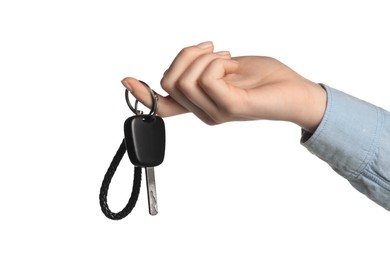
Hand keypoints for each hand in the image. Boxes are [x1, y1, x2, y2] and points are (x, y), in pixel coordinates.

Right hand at [122, 41, 326, 131]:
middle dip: (186, 55)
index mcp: (200, 104)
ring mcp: (215, 113)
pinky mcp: (230, 108)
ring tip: (226, 57)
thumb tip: (186, 61)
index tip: (125, 80)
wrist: (294, 91)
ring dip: (204, 57)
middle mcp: (203, 112)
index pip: (164, 105)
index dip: (142, 94)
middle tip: (212, 50)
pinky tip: (233, 65)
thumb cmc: (263, 78)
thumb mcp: (225, 68)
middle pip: (169, 81)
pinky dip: (218, 62)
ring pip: (185, 79)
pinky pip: (207, 78)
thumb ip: (201, 70)